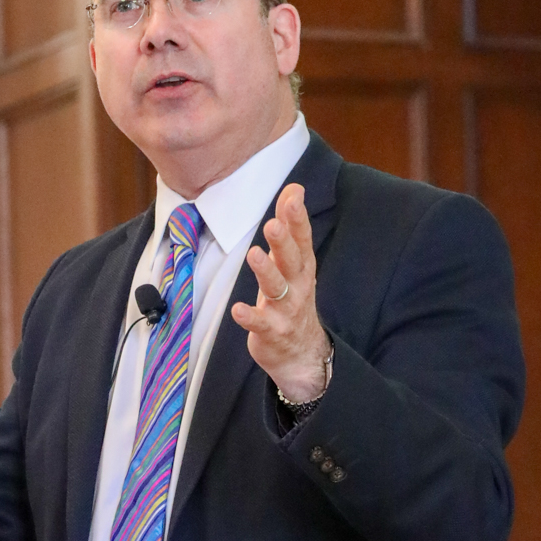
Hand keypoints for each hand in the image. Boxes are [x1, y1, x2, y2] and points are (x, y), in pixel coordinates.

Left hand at [231, 182, 330, 401]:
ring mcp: (286, 311)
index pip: (302, 238)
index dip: (297, 219)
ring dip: (266, 272)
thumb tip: (295, 187)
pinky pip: (260, 324)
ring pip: (277, 289)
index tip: (293, 197)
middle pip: (292, 261)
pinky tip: (237, 309)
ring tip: (253, 254)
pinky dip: (250, 317)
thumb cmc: (292, 298)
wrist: (301, 353)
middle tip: (272, 224)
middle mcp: (298, 286)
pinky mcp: (271, 332)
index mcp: (302, 266)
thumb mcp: (294, 261)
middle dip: (283, 243)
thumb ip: (291, 226)